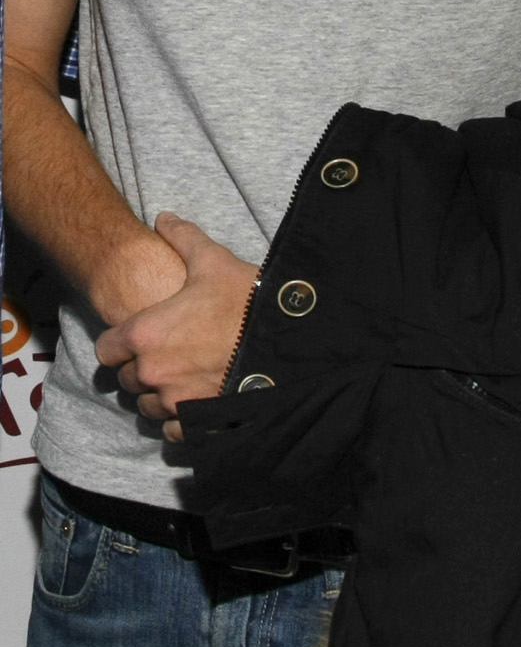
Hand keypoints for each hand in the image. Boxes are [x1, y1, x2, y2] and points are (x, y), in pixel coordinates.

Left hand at [96, 215, 257, 441]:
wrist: (287, 338)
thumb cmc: (247, 300)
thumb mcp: (214, 261)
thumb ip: (183, 239)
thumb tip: (164, 217)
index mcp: (145, 334)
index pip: (106, 350)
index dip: (120, 342)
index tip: (139, 336)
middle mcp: (151, 371)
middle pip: (126, 378)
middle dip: (141, 367)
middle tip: (168, 352)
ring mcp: (172, 400)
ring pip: (146, 406)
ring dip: (158, 394)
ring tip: (182, 376)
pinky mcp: (195, 420)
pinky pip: (171, 429)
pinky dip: (179, 418)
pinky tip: (196, 398)